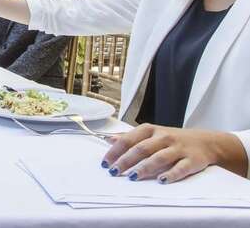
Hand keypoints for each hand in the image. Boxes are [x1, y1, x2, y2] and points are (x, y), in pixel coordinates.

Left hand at [102, 124, 248, 182]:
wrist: (207, 142)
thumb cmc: (173, 139)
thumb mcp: (151, 134)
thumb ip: (130, 137)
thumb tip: (109, 139)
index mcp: (150, 130)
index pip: (129, 139)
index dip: (115, 151)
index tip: (105, 162)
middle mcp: (163, 137)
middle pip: (141, 149)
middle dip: (126, 161)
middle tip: (114, 171)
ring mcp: (178, 148)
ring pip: (159, 158)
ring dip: (144, 168)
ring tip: (132, 177)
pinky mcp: (192, 160)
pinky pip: (181, 168)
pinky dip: (171, 174)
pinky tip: (161, 181)